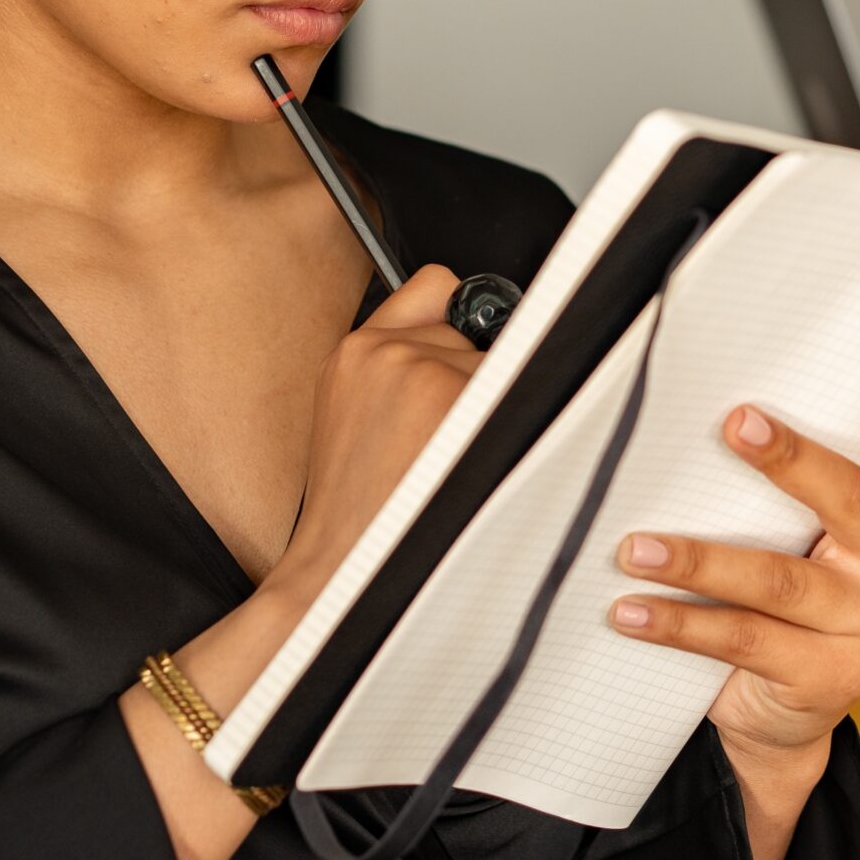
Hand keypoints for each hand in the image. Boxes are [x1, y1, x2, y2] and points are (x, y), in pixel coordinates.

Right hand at [262, 264, 482, 608]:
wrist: (340, 572)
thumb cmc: (360, 510)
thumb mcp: (356, 416)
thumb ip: (398, 365)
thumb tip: (471, 337)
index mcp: (355, 351)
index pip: (436, 287)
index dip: (461, 321)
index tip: (474, 345)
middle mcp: (387, 350)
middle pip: (479, 331)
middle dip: (476, 378)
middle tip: (451, 438)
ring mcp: (424, 371)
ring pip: (502, 366)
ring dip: (494, 411)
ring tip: (458, 462)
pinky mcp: (457, 398)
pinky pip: (519, 393)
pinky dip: (512, 430)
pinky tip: (478, 466)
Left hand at [603, 313, 859, 768]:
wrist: (779, 713)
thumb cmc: (784, 597)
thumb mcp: (801, 529)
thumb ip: (790, 476)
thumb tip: (718, 398)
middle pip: (850, 499)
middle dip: (791, 458)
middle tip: (736, 420)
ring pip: (780, 579)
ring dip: (699, 559)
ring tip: (636, 546)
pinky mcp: (829, 675)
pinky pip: (744, 639)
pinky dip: (679, 623)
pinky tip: (632, 610)